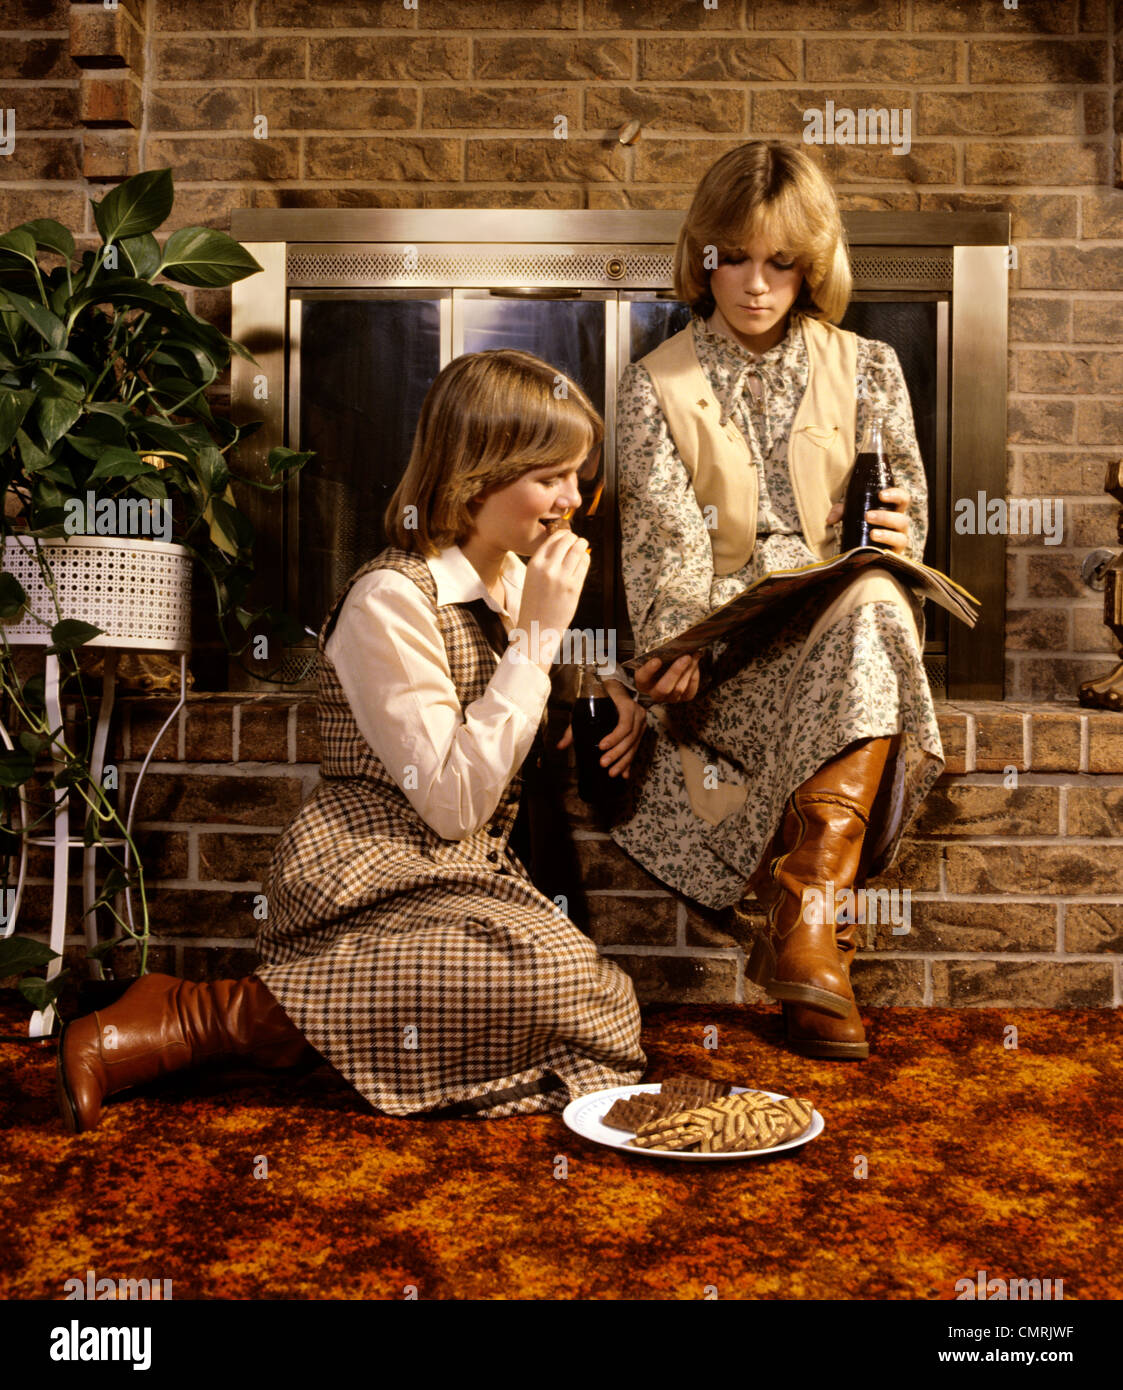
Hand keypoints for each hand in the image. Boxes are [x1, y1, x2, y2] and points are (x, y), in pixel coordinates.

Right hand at [517, 530, 590, 668]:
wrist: (537, 627)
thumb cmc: (535, 602)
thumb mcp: (533, 577)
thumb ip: (546, 562)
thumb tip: (564, 544)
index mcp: (535, 564)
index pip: (552, 539)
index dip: (563, 534)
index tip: (568, 535)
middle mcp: (548, 568)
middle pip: (567, 541)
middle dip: (574, 538)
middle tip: (577, 540)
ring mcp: (562, 578)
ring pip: (578, 550)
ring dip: (582, 545)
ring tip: (583, 545)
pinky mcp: (574, 587)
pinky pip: (584, 564)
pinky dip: (586, 559)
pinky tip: (584, 560)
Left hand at [557, 678, 646, 778]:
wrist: (616, 687)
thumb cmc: (601, 696)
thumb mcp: (586, 707)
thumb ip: (573, 727)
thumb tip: (560, 746)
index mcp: (626, 705)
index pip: (625, 724)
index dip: (615, 737)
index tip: (602, 747)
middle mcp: (637, 714)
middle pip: (630, 738)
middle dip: (617, 754)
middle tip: (604, 764)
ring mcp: (641, 723)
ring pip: (634, 745)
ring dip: (623, 761)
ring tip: (612, 773)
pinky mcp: (641, 730)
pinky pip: (636, 747)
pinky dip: (630, 761)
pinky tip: (624, 774)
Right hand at [632, 651, 702, 703]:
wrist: (668, 667)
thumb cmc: (660, 659)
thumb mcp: (654, 654)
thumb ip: (658, 651)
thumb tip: (672, 641)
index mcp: (643, 682)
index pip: (642, 678)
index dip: (649, 670)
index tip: (657, 660)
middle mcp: (655, 693)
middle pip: (663, 688)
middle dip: (676, 672)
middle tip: (686, 657)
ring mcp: (669, 698)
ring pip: (679, 689)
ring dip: (689, 670)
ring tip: (695, 655)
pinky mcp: (684, 698)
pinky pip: (691, 690)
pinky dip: (695, 675)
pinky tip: (696, 662)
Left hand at [827, 486, 911, 553]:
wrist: (861, 552)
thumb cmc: (860, 527)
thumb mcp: (851, 516)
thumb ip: (841, 512)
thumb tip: (829, 519)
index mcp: (893, 511)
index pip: (902, 499)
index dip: (896, 495)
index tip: (881, 495)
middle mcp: (899, 526)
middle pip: (902, 519)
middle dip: (885, 516)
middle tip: (868, 516)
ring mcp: (898, 541)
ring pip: (901, 537)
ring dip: (886, 534)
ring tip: (872, 533)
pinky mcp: (894, 555)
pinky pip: (895, 552)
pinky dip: (886, 548)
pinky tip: (875, 547)